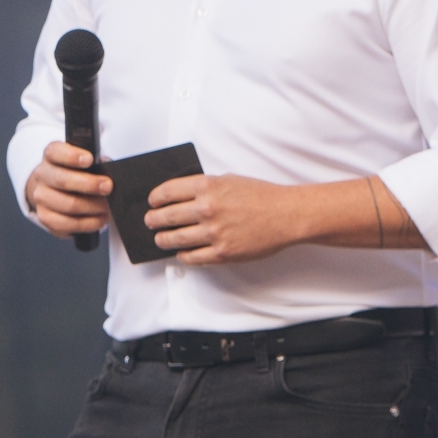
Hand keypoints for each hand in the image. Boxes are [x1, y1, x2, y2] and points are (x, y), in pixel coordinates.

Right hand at [24, 141, 110, 239]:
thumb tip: (110, 173)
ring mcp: (40, 197)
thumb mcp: (85, 161)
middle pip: (62, 180)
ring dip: (92, 207)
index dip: (72, 156)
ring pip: (67, 205)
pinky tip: (99, 219)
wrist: (55, 189)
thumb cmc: (76, 172)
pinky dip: (87, 223)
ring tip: (107, 207)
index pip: (55, 152)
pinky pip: (66, 224)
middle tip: (108, 187)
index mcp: (51, 156)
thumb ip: (95, 164)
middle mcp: (42, 175)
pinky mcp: (44, 217)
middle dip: (89, 184)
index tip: (90, 160)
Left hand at [144, 173, 304, 264]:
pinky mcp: (222, 253)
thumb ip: (205, 187)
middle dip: (153, 220)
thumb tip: (180, 198)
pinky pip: (191, 257)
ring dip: (163, 239)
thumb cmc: (262, 196)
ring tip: (161, 238)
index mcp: (208, 187)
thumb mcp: (230, 180)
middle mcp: (207, 209)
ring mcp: (213, 233)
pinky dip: (183, 255)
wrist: (287, 215)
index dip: (155, 198)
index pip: (167, 192)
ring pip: (174, 239)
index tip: (152, 202)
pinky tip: (182, 252)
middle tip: (150, 221)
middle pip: (166, 217)